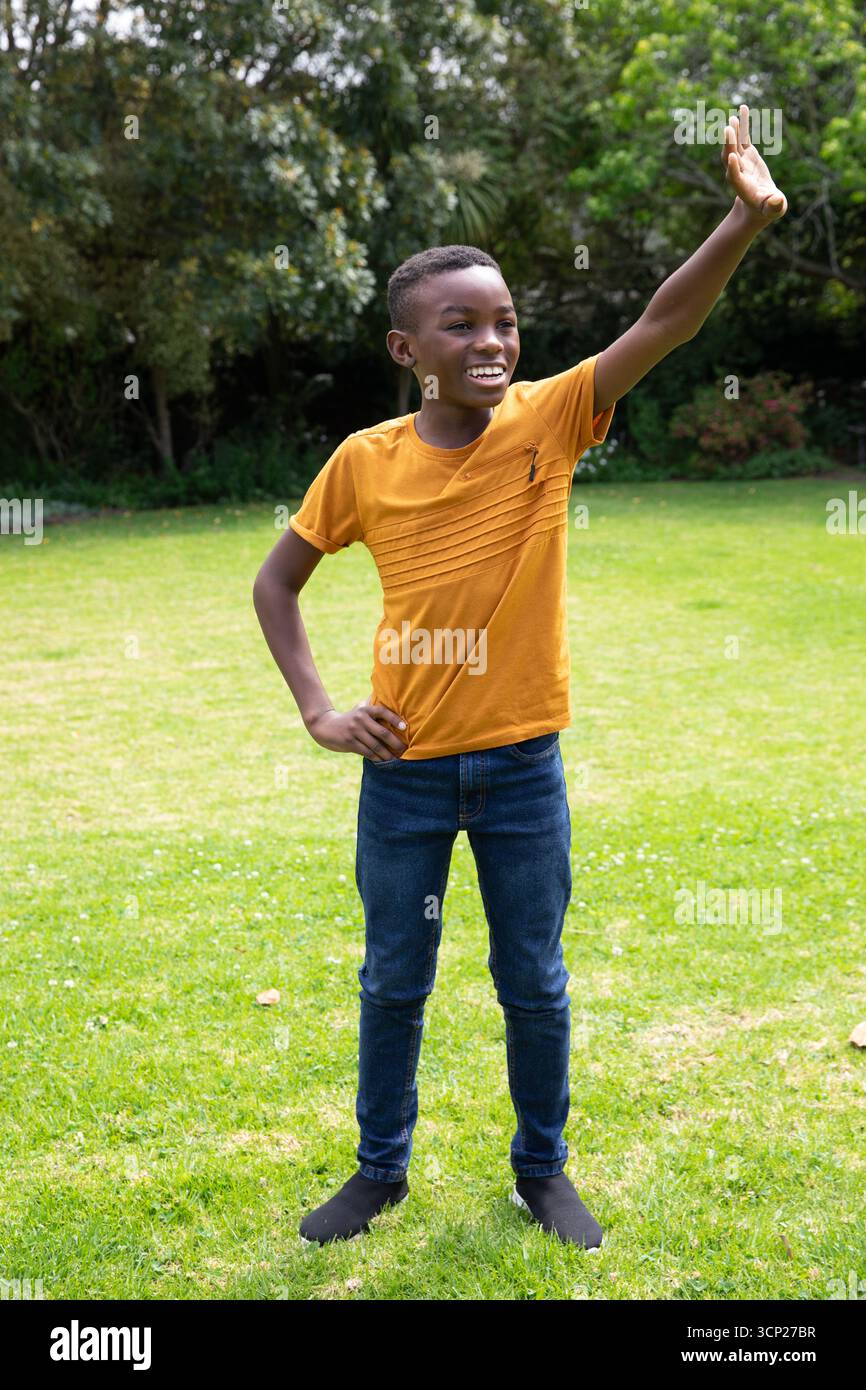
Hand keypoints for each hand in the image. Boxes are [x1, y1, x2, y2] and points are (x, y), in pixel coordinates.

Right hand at [306, 698, 407, 760]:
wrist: (326, 727)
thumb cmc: (350, 719)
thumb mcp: (359, 709)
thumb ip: (374, 709)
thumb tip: (396, 705)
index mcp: (365, 709)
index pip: (383, 712)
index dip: (394, 719)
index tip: (405, 727)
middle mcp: (360, 719)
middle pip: (382, 733)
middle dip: (395, 743)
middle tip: (404, 749)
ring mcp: (354, 731)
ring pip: (376, 746)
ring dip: (387, 754)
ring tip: (396, 759)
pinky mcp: (350, 743)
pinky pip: (367, 752)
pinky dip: (377, 758)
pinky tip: (383, 761)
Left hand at [721, 104, 787, 222]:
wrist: (760, 204)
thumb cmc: (768, 208)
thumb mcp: (773, 209)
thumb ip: (774, 206)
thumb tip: (777, 201)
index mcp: (742, 187)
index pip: (734, 176)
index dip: (732, 168)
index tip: (731, 157)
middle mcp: (737, 173)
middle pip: (730, 157)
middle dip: (729, 144)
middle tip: (729, 129)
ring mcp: (740, 162)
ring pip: (734, 145)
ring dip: (734, 132)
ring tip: (734, 118)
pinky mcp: (746, 154)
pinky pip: (743, 137)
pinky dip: (743, 124)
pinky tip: (743, 109)